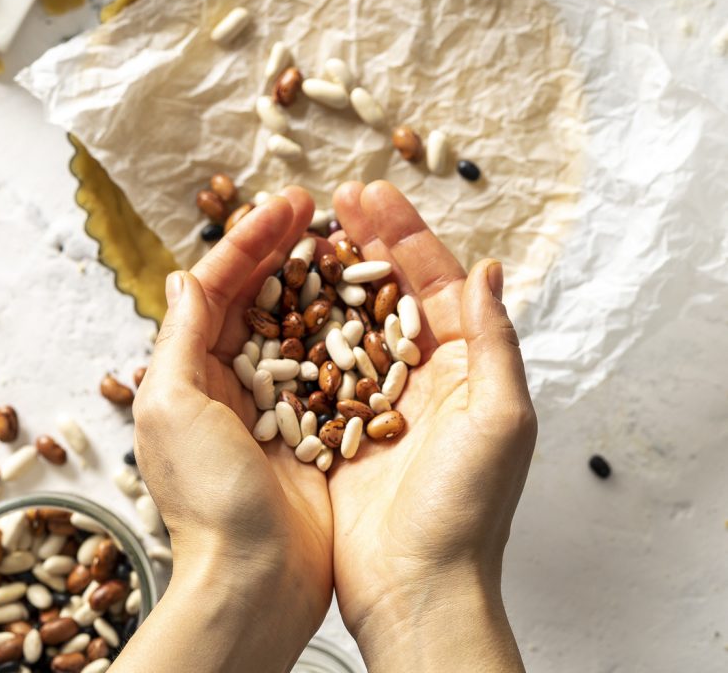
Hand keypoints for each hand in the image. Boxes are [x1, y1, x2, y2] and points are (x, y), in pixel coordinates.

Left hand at [121, 189, 332, 672]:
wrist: (256, 581)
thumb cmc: (207, 497)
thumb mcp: (170, 405)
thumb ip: (179, 337)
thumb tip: (185, 276)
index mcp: (190, 370)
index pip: (219, 284)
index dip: (251, 240)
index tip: (289, 204)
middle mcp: (231, 378)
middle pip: (258, 293)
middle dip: (283, 245)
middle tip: (317, 206)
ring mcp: (275, 399)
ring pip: (295, 319)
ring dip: (315, 275)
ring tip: (342, 237)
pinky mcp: (314, 422)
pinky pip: (328, 360)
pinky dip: (341, 324)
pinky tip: (364, 298)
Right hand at [328, 181, 536, 672]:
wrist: (417, 590)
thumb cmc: (467, 509)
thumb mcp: (501, 418)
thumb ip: (494, 340)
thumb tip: (489, 267)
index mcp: (465, 366)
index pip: (435, 281)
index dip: (406, 233)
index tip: (371, 193)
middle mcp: (424, 374)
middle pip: (392, 289)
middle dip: (368, 240)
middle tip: (337, 198)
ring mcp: (378, 397)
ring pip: (353, 318)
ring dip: (333, 274)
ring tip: (307, 232)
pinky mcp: (339, 424)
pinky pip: (321, 363)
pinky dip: (304, 328)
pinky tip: (281, 298)